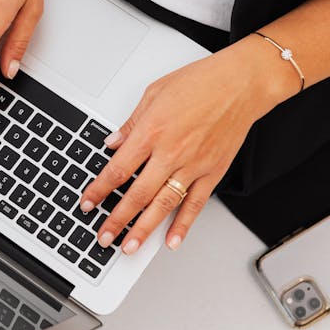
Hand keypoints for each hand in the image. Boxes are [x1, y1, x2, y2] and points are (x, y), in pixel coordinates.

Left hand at [78, 43, 272, 254]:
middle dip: (117, 219)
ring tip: (128, 247)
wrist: (240, 84)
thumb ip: (132, 123)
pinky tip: (171, 240)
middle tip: (103, 236)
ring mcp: (193, 165)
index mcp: (152, 131)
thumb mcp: (155, 93)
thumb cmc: (201, 82)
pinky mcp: (213, 172)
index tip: (88, 202)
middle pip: (137, 194)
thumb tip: (113, 143)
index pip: (118, 169)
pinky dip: (183, 225)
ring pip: (163, 205)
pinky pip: (195, 204)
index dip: (99, 189)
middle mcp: (171, 152)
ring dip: (143, 229)